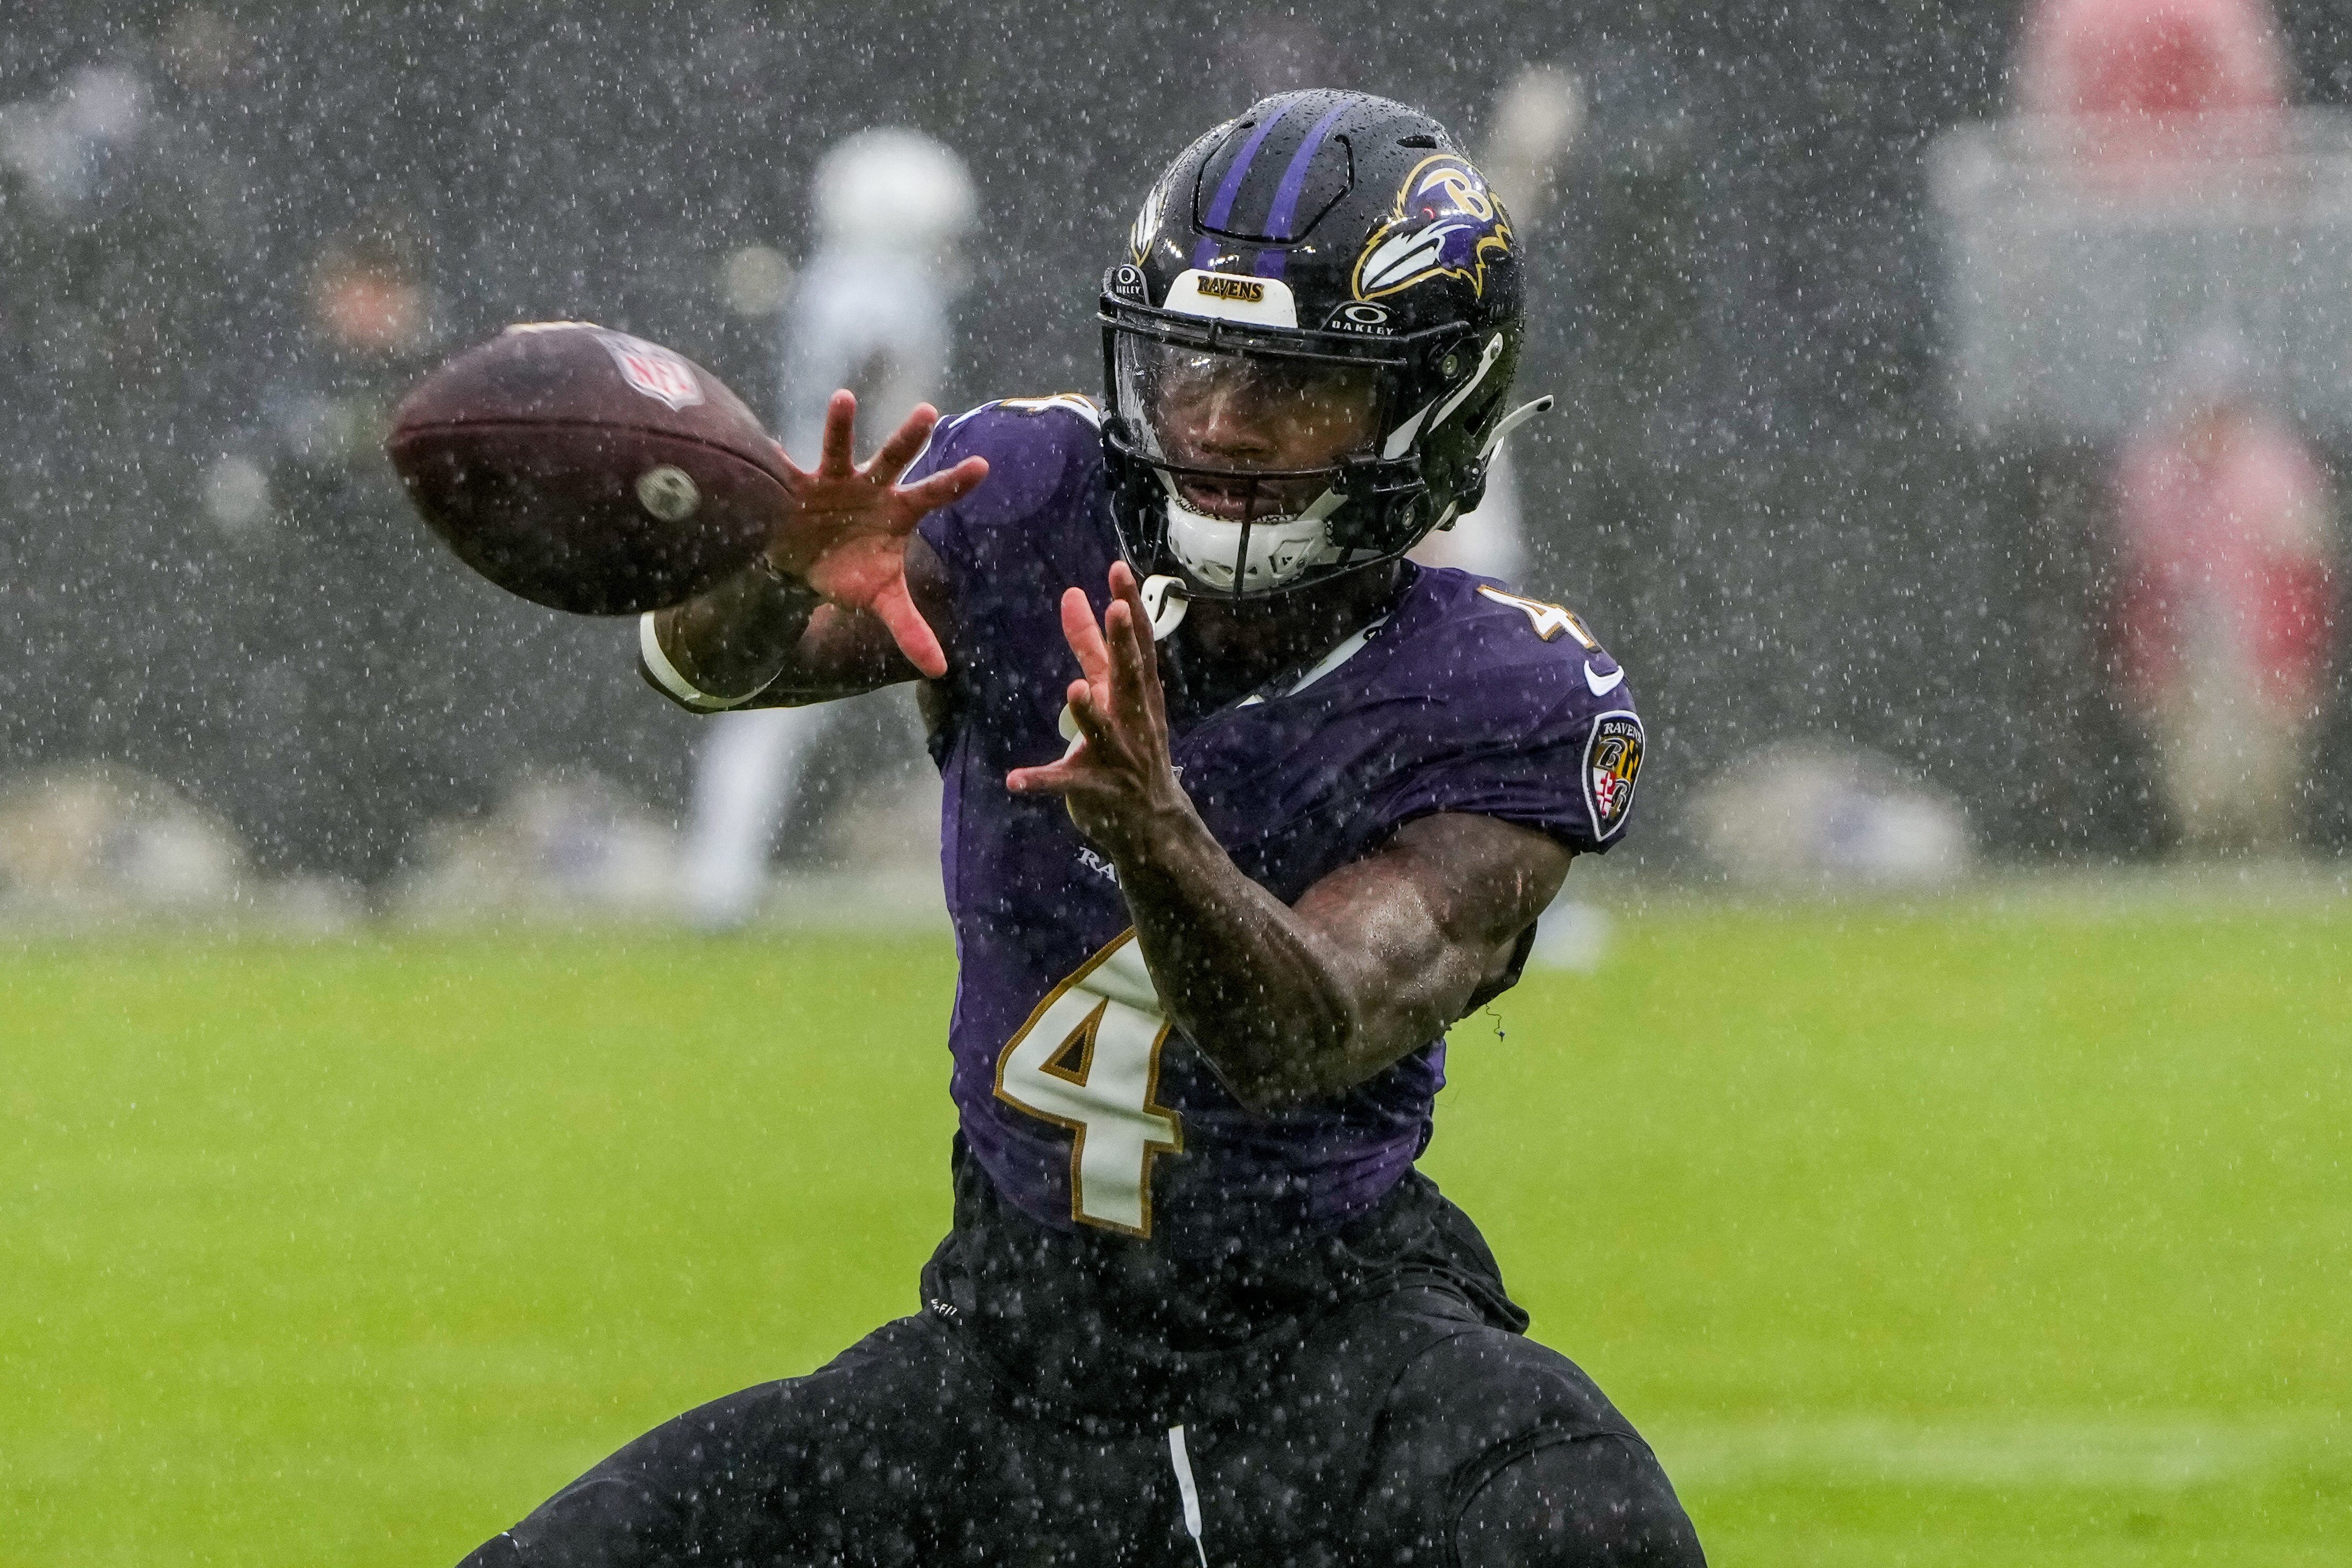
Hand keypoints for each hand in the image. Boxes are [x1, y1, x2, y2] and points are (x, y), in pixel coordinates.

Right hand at [768, 390, 986, 677]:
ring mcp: (832, 482)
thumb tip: (940, 670)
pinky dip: (775, 456)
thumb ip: (911, 629)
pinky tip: (767, 444)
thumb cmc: (849, 573)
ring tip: (845, 398)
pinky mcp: (794, 485)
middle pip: (893, 460)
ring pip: (840, 449)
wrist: (803, 567)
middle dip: (907, 438)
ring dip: (841, 426)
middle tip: (928, 412)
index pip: (933, 495)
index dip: (955, 483)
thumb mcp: (881, 600)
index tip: (983, 467)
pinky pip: (785, 465)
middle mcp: (869, 489)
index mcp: (897, 513)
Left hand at [1006, 561, 1201, 861]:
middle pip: (1131, 678)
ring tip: (1075, 690)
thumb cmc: (1131, 744)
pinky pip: (1066, 784)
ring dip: (1090, 712)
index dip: (1130, 607)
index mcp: (1139, 693)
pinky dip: (1041, 781)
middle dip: (1124, 645)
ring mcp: (1118, 756)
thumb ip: (1090, 645)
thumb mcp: (1113, 692)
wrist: (1152, 819)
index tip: (1119, 570)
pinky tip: (1014, 780)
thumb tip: (1073, 593)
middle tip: (1116, 610)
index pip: (1138, 644)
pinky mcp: (1097, 789)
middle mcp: (1135, 720)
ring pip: (1104, 731)